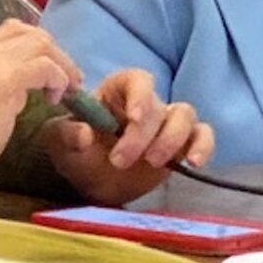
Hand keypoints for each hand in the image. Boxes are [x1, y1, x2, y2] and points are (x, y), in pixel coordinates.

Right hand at [0, 20, 80, 185]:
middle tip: (68, 77)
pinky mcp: (7, 79)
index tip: (48, 66)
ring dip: (61, 65)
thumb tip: (18, 93)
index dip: (35, 44)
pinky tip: (57, 98)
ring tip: (68, 89)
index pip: (8, 31)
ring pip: (40, 44)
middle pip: (29, 32)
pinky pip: (45, 67)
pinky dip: (58, 79)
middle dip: (54, 52)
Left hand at [42, 69, 212, 204]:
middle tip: (119, 161)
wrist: (92, 182)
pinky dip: (203, 145)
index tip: (134, 118)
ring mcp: (165, 122)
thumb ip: (67, 135)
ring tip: (153, 163)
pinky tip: (194, 163)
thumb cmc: (77, 152)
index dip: (140, 95)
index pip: (137, 79)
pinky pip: (202, 135)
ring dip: (172, 139)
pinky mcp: (181, 144)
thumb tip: (84, 135)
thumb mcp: (59, 143)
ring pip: (184, 115)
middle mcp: (145, 102)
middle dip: (142, 135)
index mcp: (116, 90)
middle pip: (157, 105)